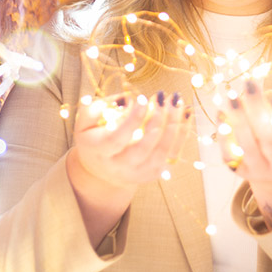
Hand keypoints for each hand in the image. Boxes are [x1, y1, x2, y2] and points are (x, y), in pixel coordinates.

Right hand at [67, 92, 190, 248]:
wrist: (100, 166)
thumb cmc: (94, 135)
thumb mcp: (86, 119)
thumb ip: (99, 107)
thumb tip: (127, 100)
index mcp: (98, 151)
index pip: (116, 138)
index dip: (131, 119)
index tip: (142, 98)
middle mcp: (117, 167)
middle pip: (141, 149)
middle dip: (155, 122)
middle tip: (162, 97)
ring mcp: (137, 173)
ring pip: (160, 155)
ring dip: (172, 127)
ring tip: (176, 102)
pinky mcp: (152, 174)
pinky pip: (172, 156)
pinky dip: (181, 134)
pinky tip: (185, 113)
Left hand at [218, 79, 271, 226]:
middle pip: (269, 142)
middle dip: (258, 112)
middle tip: (249, 85)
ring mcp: (260, 172)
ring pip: (248, 148)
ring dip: (238, 121)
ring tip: (231, 97)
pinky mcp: (242, 171)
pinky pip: (230, 155)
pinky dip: (225, 136)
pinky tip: (222, 114)